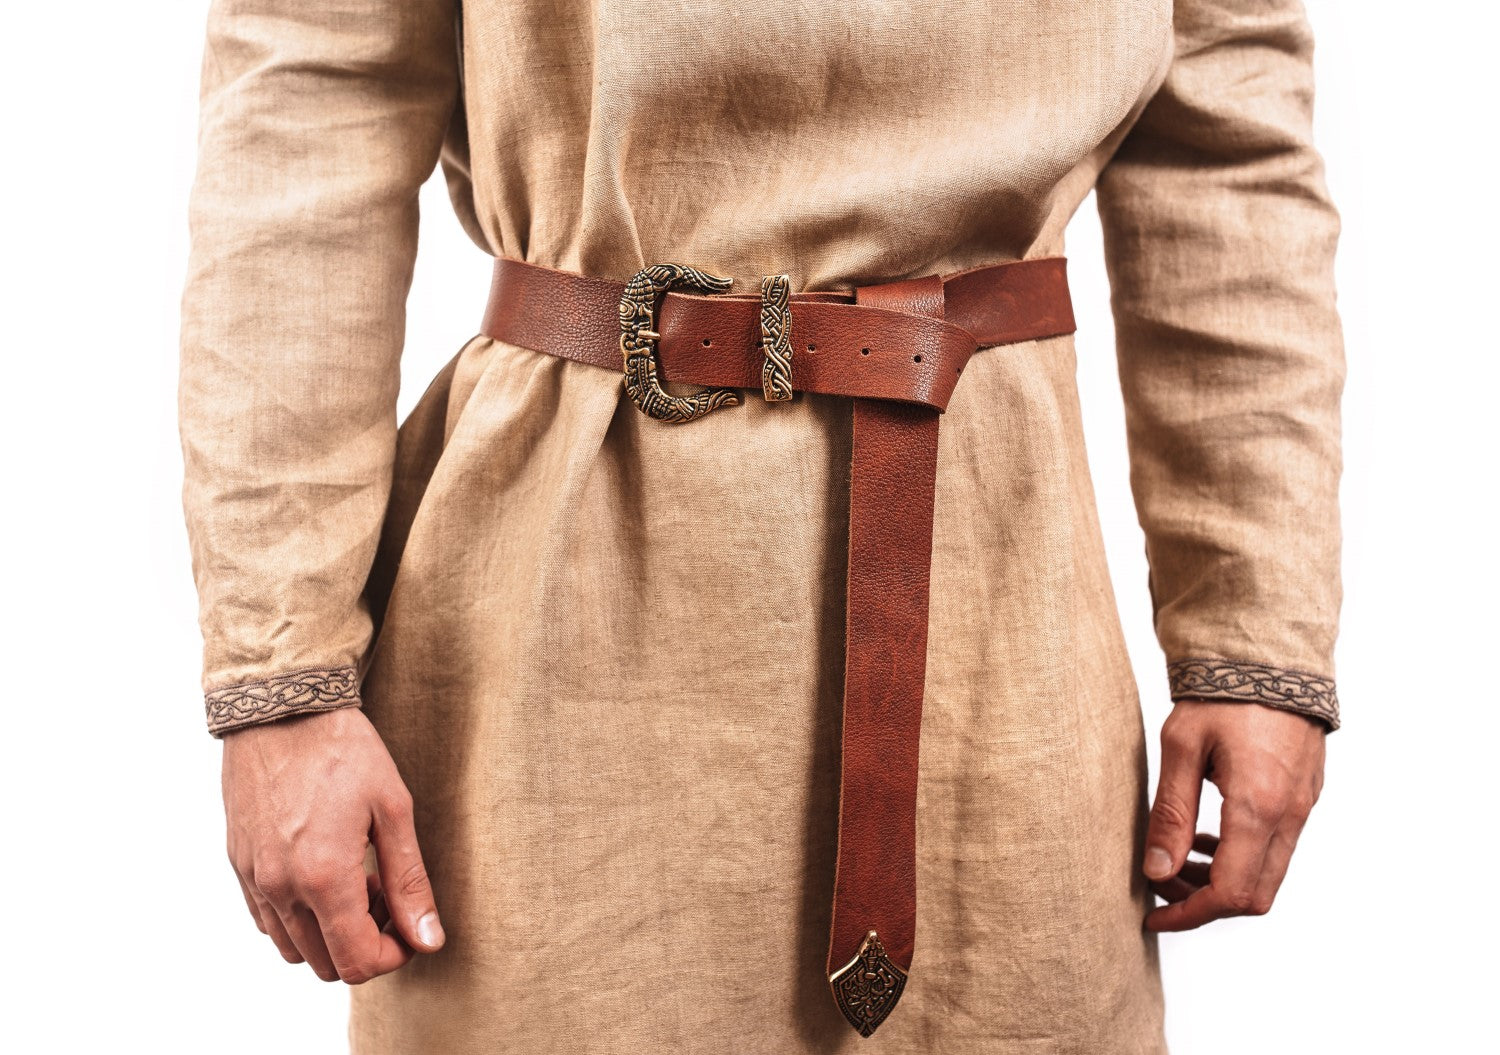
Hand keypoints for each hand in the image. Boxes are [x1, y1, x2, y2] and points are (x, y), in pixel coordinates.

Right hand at [221, 705, 444, 982]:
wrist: (282, 707)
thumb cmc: (343, 750)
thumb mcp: (393, 811)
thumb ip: (410, 883)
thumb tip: (428, 940)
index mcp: (325, 878)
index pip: (356, 962)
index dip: (392, 956)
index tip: (409, 927)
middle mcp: (281, 888)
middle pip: (325, 964)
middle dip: (364, 944)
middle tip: (387, 897)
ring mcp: (255, 878)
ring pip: (292, 948)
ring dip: (330, 933)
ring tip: (358, 883)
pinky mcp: (239, 863)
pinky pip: (267, 920)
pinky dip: (298, 917)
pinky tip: (323, 874)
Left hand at [1142, 698, 1325, 930]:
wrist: (1269, 656)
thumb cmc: (1221, 695)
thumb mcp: (1181, 748)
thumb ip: (1171, 813)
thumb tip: (1158, 870)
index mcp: (1258, 807)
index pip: (1231, 893)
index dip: (1189, 914)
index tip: (1154, 916)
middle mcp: (1289, 815)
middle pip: (1254, 896)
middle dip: (1204, 902)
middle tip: (1161, 884)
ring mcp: (1302, 807)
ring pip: (1268, 874)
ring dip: (1222, 880)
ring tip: (1177, 857)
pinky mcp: (1304, 796)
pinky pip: (1277, 848)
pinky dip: (1242, 857)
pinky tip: (1208, 835)